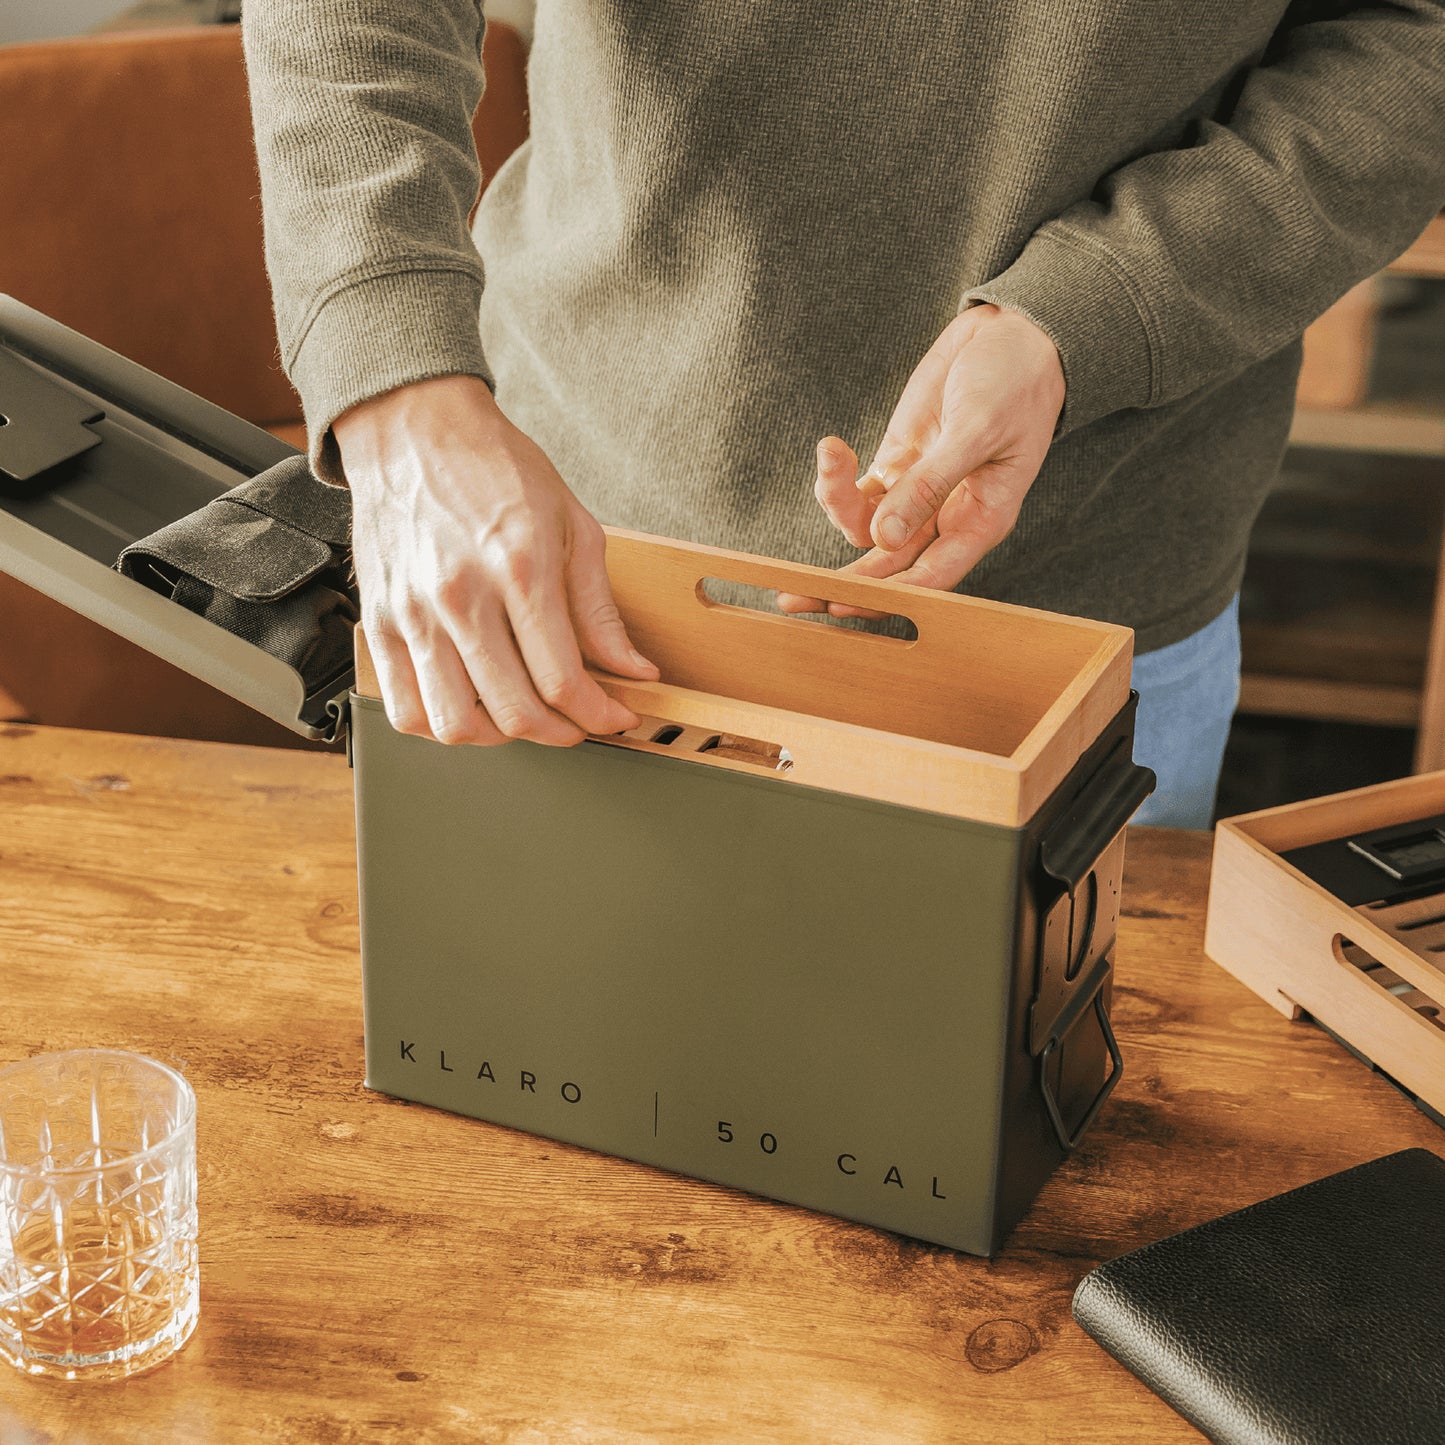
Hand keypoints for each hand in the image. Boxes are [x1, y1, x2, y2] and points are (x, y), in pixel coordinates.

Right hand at [335, 374, 657, 745]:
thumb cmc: (494, 467)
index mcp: (519, 569)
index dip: (598, 713)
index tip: (613, 715)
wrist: (414, 428)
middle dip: (560, 733)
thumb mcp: (573, 525)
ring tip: (522, 716)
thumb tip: (632, 669)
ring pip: (454, 724)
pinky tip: (469, 706)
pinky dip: (441, 726)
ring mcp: (413, 613)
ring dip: (499, 738)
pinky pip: (403, 707)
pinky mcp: (379, 620)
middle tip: (576, 721)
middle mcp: (461, 596)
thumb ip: (600, 609)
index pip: (563, 680)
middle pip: (514, 712)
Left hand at [777, 304, 1063, 617]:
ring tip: (831, 459)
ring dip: (837, 507)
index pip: (930, 577)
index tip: (841, 603)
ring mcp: (916, 493)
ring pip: (864, 529)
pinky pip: (856, 492)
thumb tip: (884, 539)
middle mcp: (946, 518)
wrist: (1012, 337)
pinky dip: (836, 478)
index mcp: (980, 521)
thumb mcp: (977, 430)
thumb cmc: (1015, 383)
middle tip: (790, 597)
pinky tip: (832, 448)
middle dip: (838, 583)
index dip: (886, 596)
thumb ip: (931, 484)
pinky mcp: (895, 465)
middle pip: (886, 567)